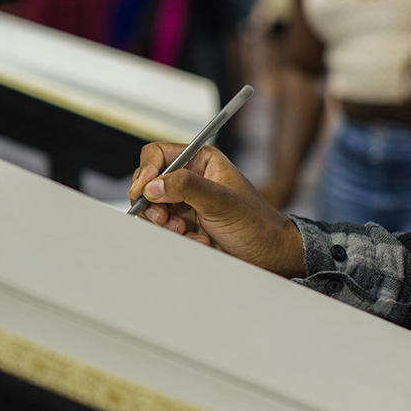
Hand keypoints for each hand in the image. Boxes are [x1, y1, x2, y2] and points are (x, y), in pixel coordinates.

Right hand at [129, 143, 305, 277]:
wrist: (268, 255)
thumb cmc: (256, 224)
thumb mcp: (221, 201)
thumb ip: (186, 187)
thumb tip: (152, 185)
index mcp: (200, 161)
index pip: (157, 155)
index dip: (146, 171)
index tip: (143, 190)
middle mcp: (189, 179)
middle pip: (148, 183)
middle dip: (152, 203)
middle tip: (164, 218)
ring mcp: (184, 203)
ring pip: (152, 208)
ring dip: (164, 223)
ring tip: (185, 231)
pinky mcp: (183, 224)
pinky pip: (162, 229)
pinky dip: (174, 237)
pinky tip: (197, 240)